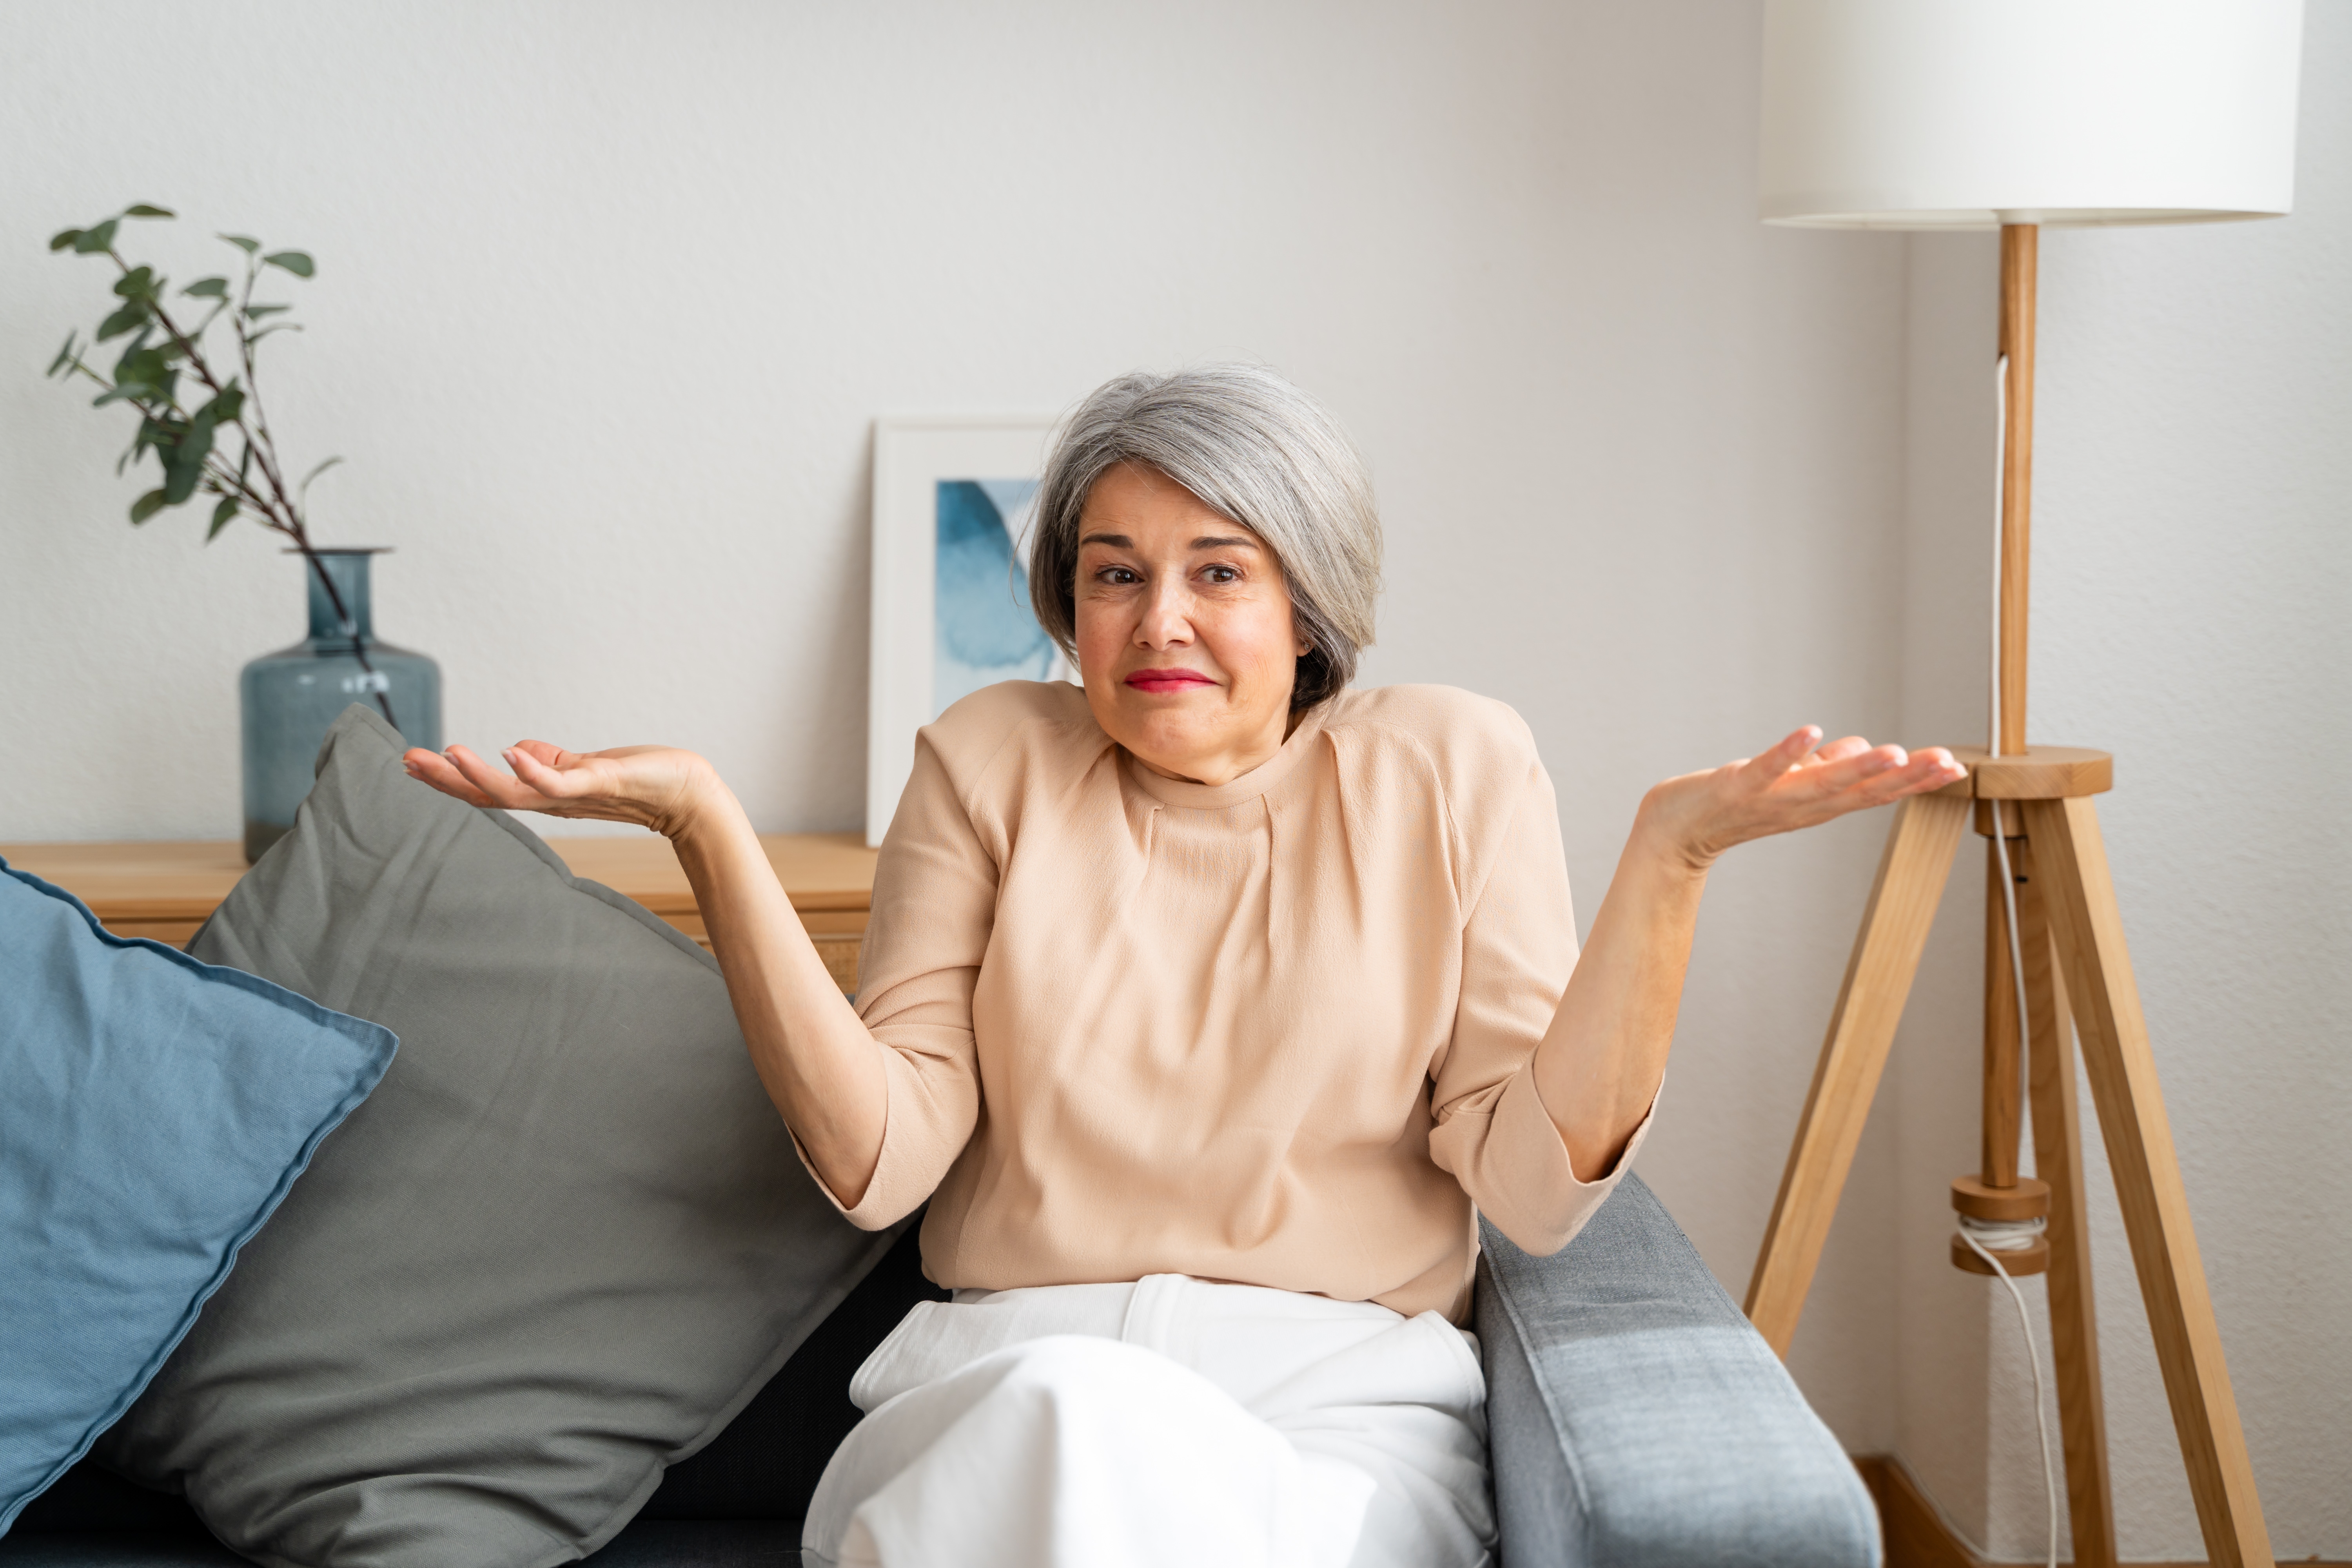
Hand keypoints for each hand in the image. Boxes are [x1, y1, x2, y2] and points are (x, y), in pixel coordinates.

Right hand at [402, 740, 719, 837]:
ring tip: (446, 754)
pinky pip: (560, 780)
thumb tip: (514, 750)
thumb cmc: (640, 778)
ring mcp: (575, 793)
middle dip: (446, 779)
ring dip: (478, 774)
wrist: (687, 793)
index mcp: (545, 794)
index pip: (488, 788)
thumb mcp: (583, 767)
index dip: (450, 778)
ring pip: (516, 792)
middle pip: (489, 794)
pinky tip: (509, 753)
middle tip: (406, 760)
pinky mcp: (599, 782)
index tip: (412, 763)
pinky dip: (533, 768)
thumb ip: (548, 761)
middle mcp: (553, 800)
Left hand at [1640, 727, 1966, 871]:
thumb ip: (1824, 767)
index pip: (1874, 792)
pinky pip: (1766, 769)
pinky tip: (1812, 731)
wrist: (1673, 833)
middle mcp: (1800, 807)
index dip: (1914, 781)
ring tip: (1895, 751)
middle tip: (1946, 762)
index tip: (1955, 767)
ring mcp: (1769, 799)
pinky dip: (1788, 753)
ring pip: (1822, 785)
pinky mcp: (1736, 787)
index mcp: (1817, 805)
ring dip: (1858, 768)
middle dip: (1904, 777)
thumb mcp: (1789, 785)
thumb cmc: (1732, 805)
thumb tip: (1862, 747)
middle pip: (1860, 792)